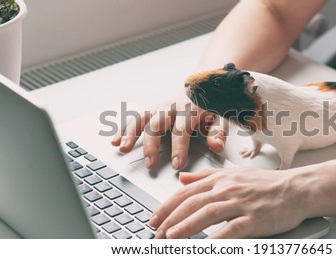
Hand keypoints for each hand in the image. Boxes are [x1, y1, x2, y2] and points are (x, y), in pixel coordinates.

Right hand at [111, 93, 227, 169]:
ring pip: (141, 119)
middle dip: (152, 145)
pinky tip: (115, 141)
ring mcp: (159, 108)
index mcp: (190, 110)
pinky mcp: (151, 110)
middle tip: (150, 164)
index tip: (176, 164)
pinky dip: (123, 129)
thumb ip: (218, 132)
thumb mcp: (221, 118)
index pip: (182, 130)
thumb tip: (216, 146)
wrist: (203, 88)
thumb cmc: (211, 108)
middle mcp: (172, 107)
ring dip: (131, 134)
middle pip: (157, 125)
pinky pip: (135, 119)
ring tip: (123, 149)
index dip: (179, 147)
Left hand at [149, 167, 310, 237]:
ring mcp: (242, 203)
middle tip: (157, 232)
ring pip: (207, 214)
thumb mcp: (234, 174)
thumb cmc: (267, 183)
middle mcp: (229, 189)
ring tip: (170, 238)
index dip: (167, 205)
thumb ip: (206, 176)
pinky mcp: (255, 219)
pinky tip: (203, 247)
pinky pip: (231, 230)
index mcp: (221, 179)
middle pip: (193, 203)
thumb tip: (182, 177)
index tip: (155, 218)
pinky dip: (215, 238)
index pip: (187, 191)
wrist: (297, 188)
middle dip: (171, 219)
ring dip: (186, 226)